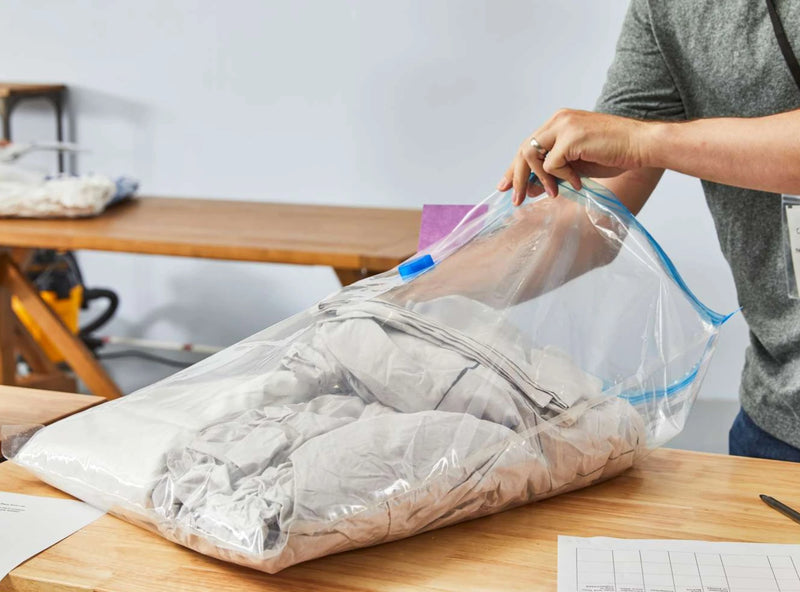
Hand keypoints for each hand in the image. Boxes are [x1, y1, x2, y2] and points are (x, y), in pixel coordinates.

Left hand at [497, 109, 651, 204]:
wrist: (641, 146)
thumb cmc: (614, 154)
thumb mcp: (576, 167)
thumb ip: (553, 173)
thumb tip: (530, 189)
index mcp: (559, 123)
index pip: (528, 145)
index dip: (514, 167)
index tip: (505, 186)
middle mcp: (558, 120)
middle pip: (524, 150)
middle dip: (516, 177)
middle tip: (516, 199)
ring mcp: (564, 126)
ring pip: (531, 155)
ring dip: (540, 179)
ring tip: (554, 192)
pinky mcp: (571, 137)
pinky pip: (552, 164)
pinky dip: (562, 178)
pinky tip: (578, 182)